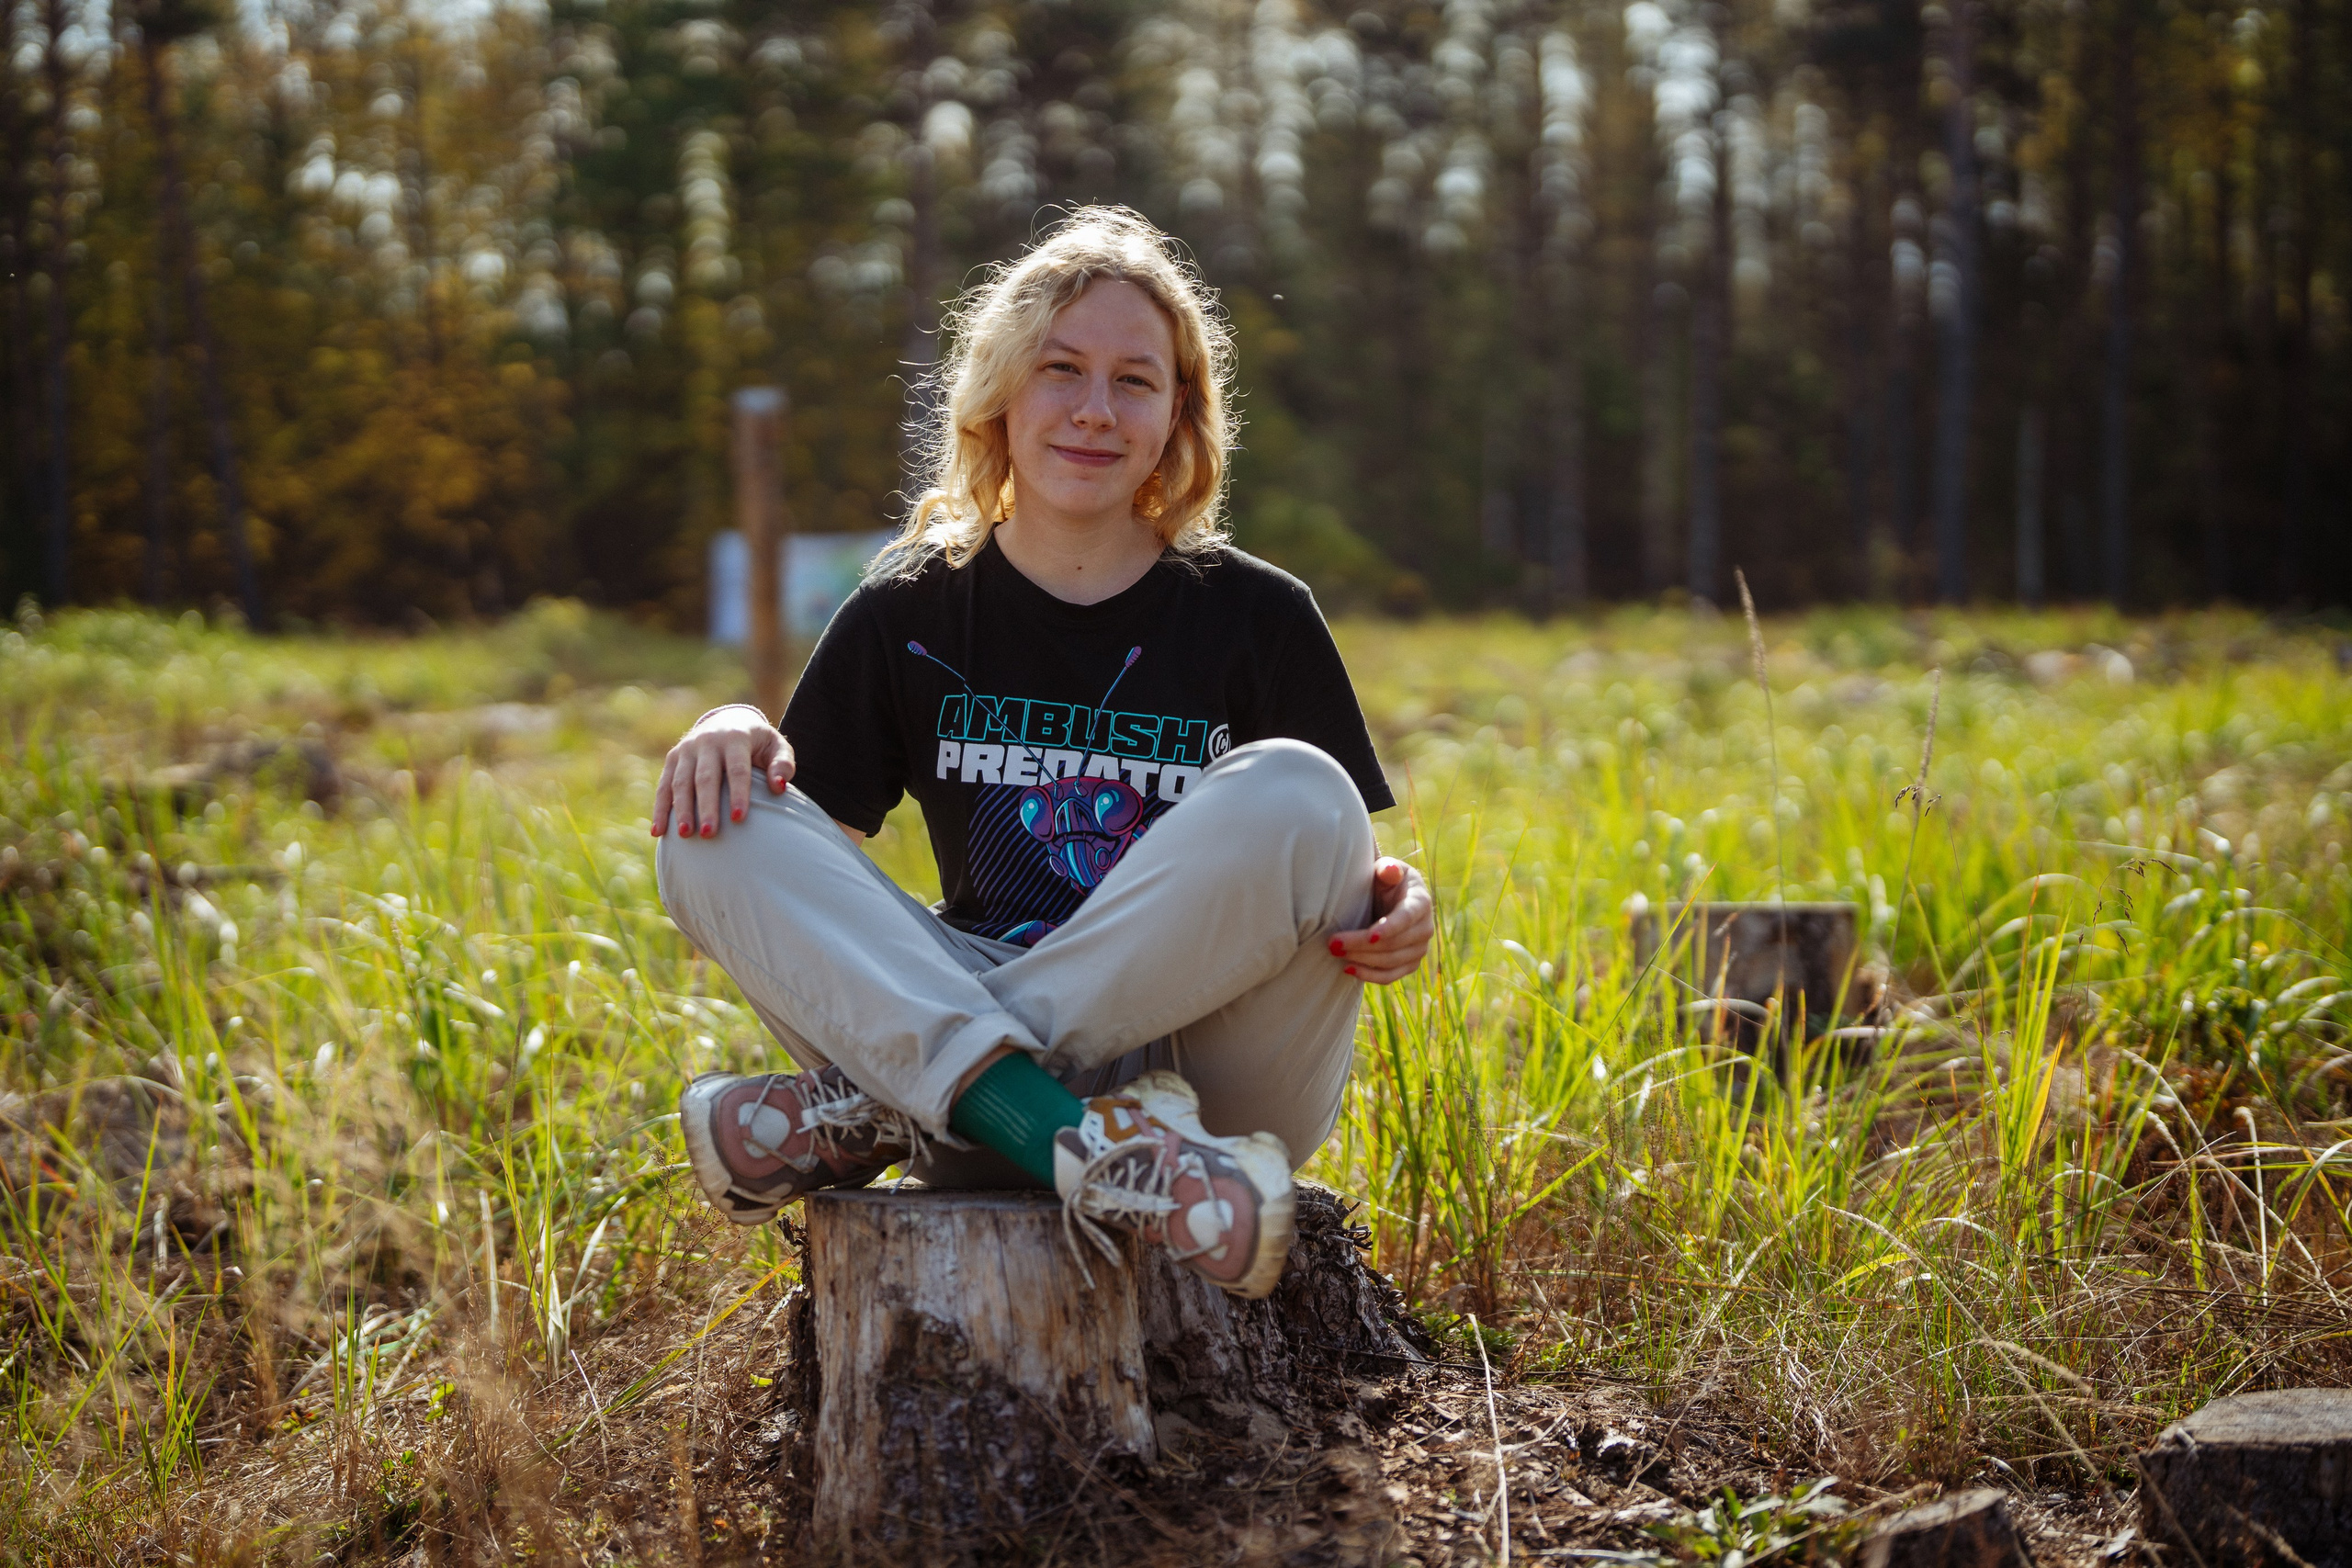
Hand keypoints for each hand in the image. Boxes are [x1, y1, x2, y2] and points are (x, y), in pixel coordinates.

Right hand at [652, 706, 793, 838]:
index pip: (737, 769)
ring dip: (681, 810)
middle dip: (707, 806)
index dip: (738, 793)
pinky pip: (664, 786)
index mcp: (735, 738)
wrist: (727, 720)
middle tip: (710, 834)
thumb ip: (783, 764)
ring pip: (681, 782)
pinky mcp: (672, 759)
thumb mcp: (775, 746)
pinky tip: (659, 832)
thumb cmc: (757, 743)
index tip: (739, 819)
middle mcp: (707, 741)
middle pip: (706, 778)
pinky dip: (660, 809)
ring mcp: (687, 750)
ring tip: (686, 835)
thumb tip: (779, 787)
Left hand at [1328, 857, 1432, 985]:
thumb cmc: (1386, 881)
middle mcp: (1425, 928)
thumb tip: (1389, 871)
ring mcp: (1419, 949)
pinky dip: (1369, 975)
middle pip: (1394, 943)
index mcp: (1420, 902)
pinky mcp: (1410, 964)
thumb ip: (1387, 869)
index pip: (1407, 918)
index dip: (1389, 928)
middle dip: (1362, 944)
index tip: (1369, 936)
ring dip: (1362, 960)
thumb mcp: (1386, 869)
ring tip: (1335, 952)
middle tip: (1333, 943)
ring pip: (1391, 962)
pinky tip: (1348, 969)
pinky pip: (1391, 976)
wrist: (1393, 899)